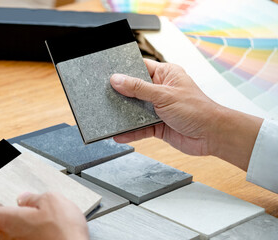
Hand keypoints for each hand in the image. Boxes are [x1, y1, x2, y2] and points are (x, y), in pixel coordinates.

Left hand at [0, 192, 88, 239]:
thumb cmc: (63, 232)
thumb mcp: (52, 199)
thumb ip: (34, 197)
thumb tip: (27, 198)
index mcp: (7, 221)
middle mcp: (8, 239)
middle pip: (3, 225)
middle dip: (17, 216)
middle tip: (34, 209)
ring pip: (18, 235)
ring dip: (29, 228)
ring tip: (49, 222)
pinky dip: (38, 237)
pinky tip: (52, 233)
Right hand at [110, 59, 262, 169]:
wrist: (212, 136)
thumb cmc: (197, 110)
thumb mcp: (164, 95)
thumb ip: (139, 88)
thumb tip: (118, 80)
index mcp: (165, 75)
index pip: (140, 68)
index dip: (124, 70)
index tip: (108, 73)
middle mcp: (160, 90)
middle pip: (134, 90)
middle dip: (120, 94)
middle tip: (103, 95)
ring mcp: (158, 109)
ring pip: (135, 110)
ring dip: (123, 114)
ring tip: (107, 115)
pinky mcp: (157, 125)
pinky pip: (139, 127)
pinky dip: (130, 131)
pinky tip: (119, 133)